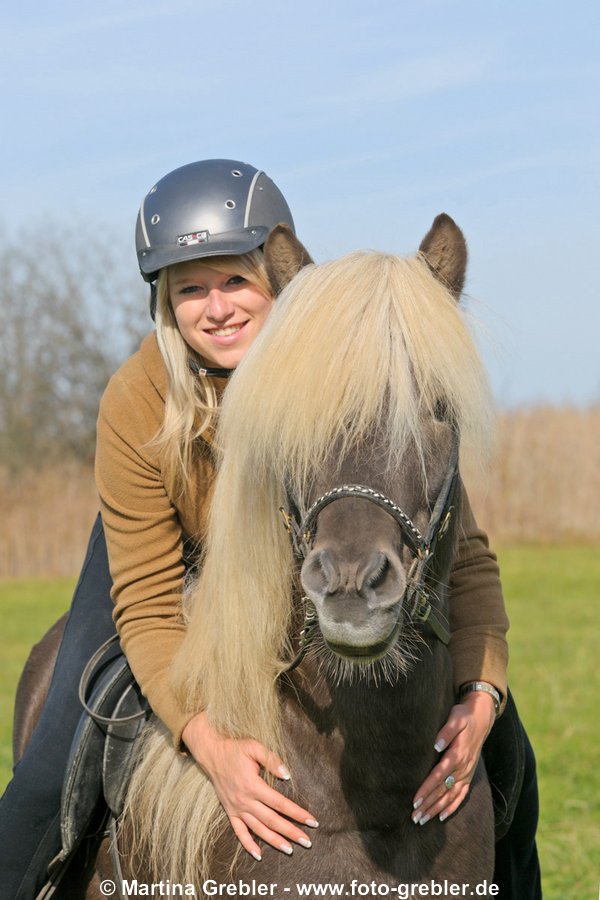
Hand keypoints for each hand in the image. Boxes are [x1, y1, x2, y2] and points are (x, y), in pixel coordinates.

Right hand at [182, 711, 317, 859]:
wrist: (212, 754)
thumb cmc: (235, 749)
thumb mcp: (254, 747)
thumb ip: (272, 760)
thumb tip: (287, 775)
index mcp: (253, 786)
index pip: (280, 803)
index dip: (297, 813)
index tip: (312, 821)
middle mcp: (245, 801)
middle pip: (272, 820)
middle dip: (291, 831)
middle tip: (307, 842)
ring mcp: (237, 808)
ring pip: (258, 829)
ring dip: (274, 841)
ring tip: (289, 850)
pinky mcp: (230, 811)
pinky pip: (239, 832)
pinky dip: (248, 844)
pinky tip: (258, 854)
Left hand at [411, 691, 494, 824]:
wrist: (482, 717)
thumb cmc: (464, 716)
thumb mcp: (456, 718)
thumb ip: (446, 731)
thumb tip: (436, 744)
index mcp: (458, 754)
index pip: (439, 776)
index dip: (427, 789)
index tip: (415, 800)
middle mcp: (463, 767)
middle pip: (443, 790)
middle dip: (429, 804)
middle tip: (415, 817)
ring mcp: (467, 773)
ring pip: (451, 796)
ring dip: (437, 809)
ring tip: (423, 820)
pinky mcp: (469, 775)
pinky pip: (461, 795)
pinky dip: (452, 807)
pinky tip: (442, 816)